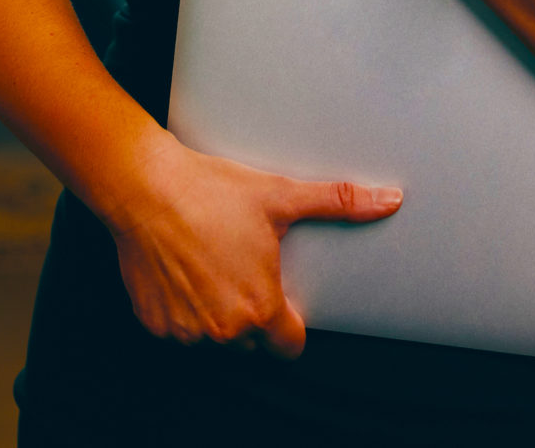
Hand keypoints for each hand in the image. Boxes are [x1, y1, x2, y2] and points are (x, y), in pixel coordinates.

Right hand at [103, 129, 400, 356]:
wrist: (145, 187)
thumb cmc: (212, 192)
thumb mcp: (280, 195)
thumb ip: (339, 202)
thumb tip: (390, 199)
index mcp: (260, 307)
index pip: (288, 346)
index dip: (290, 325)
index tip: (281, 301)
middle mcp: (223, 329)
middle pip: (250, 340)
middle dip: (251, 314)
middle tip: (243, 269)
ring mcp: (185, 331)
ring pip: (213, 336)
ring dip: (216, 314)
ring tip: (212, 266)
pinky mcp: (154, 324)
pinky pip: (178, 329)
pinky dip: (182, 309)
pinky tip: (184, 272)